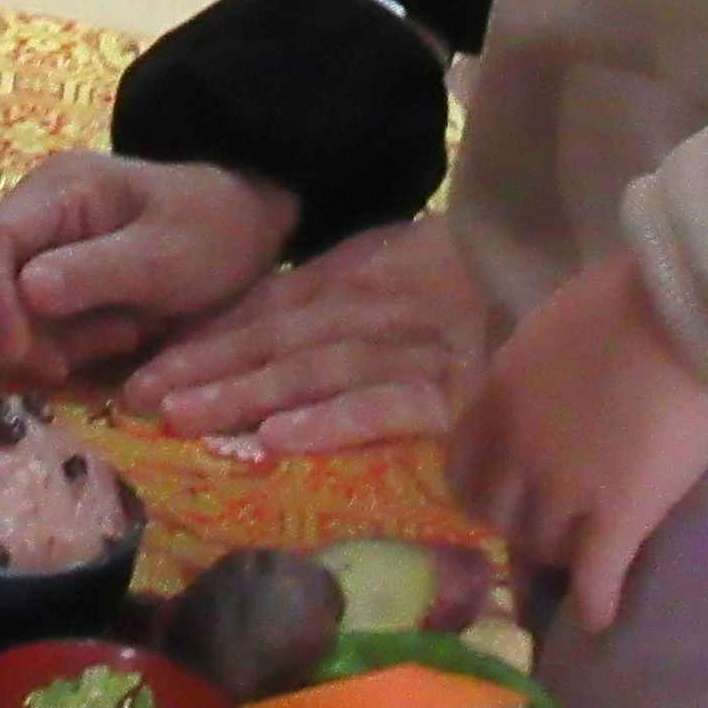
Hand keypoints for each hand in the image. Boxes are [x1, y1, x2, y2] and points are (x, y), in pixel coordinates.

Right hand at [0, 153, 302, 389]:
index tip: (16, 354)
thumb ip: (97, 272)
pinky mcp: (53, 285)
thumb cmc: (214, 229)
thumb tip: (24, 290)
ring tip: (119, 338)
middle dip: (12, 330)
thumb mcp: (167, 254)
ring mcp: (40, 251)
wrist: (247, 228)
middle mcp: (36, 216)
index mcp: (59, 191)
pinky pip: (31, 325)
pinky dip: (62, 345)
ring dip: (44, 342)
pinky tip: (116, 340)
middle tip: (69, 364)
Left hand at [124, 215, 494, 456]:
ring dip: (248, 394)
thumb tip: (240, 336)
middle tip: (142, 402)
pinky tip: (281, 439)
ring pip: (317, 369)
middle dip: (207, 370)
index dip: (203, 343)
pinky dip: (332, 420)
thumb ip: (326, 301)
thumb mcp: (394, 268)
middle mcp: (374, 308)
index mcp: (355, 277)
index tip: (140, 375)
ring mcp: (412, 348)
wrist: (567, 273)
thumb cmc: (477, 281)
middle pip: (278, 339)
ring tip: (188, 418)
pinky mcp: (456, 394)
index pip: (265, 311)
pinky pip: (386, 405)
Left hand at [450, 253, 707, 630]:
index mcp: (497, 397)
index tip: (499, 496)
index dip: (481, 488)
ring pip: (545, 548)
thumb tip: (540, 389)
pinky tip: (601, 618)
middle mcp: (517, 452)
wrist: (684, 319)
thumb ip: (533, 369)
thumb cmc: (628, 301)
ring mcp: (565, 491)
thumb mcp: (553, 326)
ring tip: (582, 564)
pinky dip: (595, 604)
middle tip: (547, 531)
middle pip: (501, 515)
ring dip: (561, 559)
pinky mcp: (618, 518)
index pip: (463, 465)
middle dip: (520, 527)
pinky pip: (595, 578)